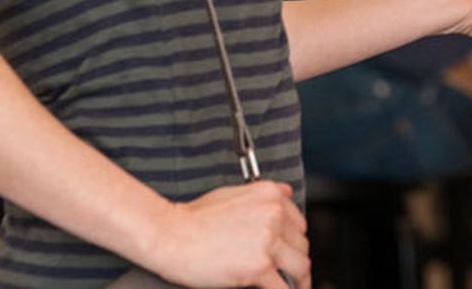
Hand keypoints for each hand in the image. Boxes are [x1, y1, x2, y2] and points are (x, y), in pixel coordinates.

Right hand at [141, 181, 308, 288]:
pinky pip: (283, 286)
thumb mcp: (233, 192)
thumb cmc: (193, 217)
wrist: (170, 235)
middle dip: (294, 259)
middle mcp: (274, 215)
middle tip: (289, 272)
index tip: (291, 251)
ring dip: (299, 279)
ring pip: (300, 265)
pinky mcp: (259, 266)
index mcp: (270, 195)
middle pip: (301, 244)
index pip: (299, 222)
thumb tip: (287, 194)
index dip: (294, 240)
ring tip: (295, 286)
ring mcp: (268, 241)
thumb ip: (264, 195)